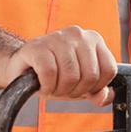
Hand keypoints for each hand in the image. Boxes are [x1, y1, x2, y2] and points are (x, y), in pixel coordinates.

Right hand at [1, 26, 117, 105]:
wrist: (21, 65)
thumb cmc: (54, 73)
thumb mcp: (80, 84)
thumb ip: (97, 91)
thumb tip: (104, 97)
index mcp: (93, 40)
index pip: (109, 69)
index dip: (97, 87)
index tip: (83, 88)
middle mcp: (78, 34)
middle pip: (90, 76)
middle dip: (76, 91)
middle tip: (63, 88)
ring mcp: (57, 37)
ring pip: (71, 76)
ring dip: (59, 90)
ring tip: (52, 86)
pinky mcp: (37, 46)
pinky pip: (49, 74)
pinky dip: (46, 86)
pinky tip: (42, 85)